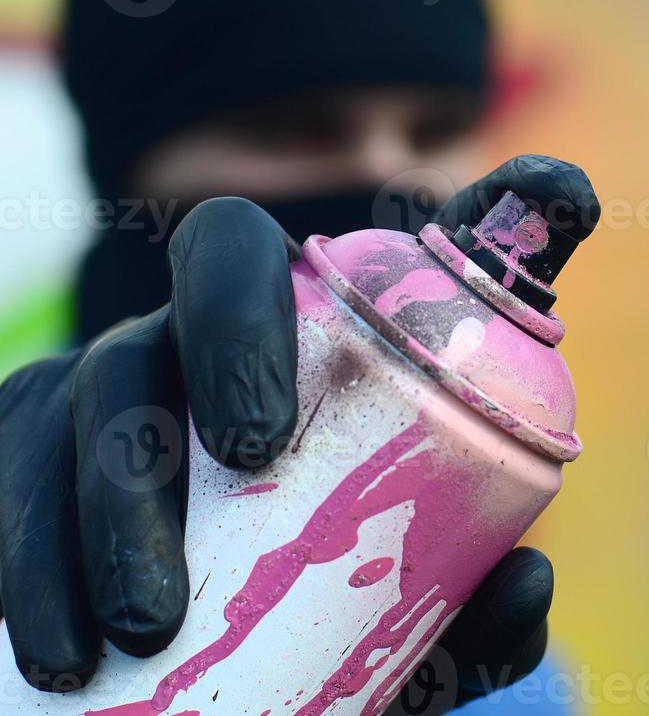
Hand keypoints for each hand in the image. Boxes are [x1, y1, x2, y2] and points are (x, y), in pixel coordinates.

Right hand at [0, 155, 598, 706]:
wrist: (240, 602)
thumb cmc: (331, 555)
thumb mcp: (400, 560)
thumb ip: (467, 570)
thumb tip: (522, 580)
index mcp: (258, 327)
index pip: (229, 248)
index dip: (234, 315)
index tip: (257, 442)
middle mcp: (162, 346)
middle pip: (125, 358)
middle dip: (126, 471)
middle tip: (159, 604)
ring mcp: (79, 396)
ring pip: (46, 423)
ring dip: (53, 539)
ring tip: (98, 647)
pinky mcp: (19, 451)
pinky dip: (8, 562)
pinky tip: (44, 643)